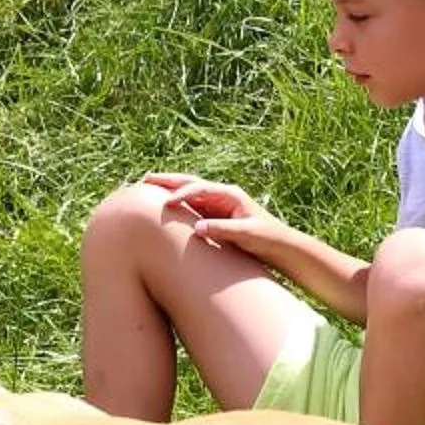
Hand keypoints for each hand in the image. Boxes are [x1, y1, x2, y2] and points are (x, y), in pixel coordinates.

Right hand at [143, 172, 281, 254]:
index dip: (183, 194)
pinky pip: (190, 206)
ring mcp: (216, 204)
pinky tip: (161, 204)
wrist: (278, 245)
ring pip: (188, 192)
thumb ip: (222, 229)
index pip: (200, 189)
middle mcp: (221, 195)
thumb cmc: (266, 237)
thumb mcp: (246, 234)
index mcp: (230, 194)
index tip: (167, 203)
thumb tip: (197, 228)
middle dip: (168, 180)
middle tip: (147, 179)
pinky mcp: (213, 215)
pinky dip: (175, 202)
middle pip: (190, 183)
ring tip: (148, 185)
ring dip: (169, 188)